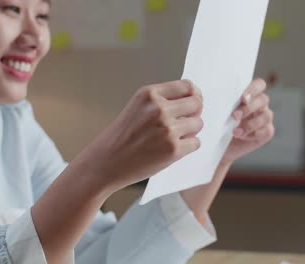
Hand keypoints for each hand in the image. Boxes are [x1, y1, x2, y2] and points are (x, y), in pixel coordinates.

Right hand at [79, 80, 203, 191]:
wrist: (105, 163)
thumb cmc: (121, 137)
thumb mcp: (137, 107)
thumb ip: (162, 101)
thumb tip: (196, 99)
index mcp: (149, 94)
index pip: (187, 86)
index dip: (194, 94)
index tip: (194, 101)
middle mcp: (159, 109)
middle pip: (197, 103)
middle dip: (194, 113)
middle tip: (183, 123)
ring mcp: (167, 129)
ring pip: (198, 123)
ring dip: (190, 131)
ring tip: (173, 137)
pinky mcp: (173, 150)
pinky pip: (196, 143)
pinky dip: (188, 146)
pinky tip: (172, 149)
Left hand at [221, 79, 274, 164]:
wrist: (219, 144)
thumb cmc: (217, 123)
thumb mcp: (217, 111)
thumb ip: (220, 101)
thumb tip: (213, 92)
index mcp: (250, 94)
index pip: (259, 85)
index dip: (253, 89)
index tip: (242, 98)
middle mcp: (260, 104)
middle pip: (263, 99)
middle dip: (248, 108)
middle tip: (234, 116)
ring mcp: (265, 117)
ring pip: (266, 116)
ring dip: (250, 124)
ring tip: (234, 131)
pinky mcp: (267, 131)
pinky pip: (267, 130)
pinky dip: (253, 134)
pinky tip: (242, 136)